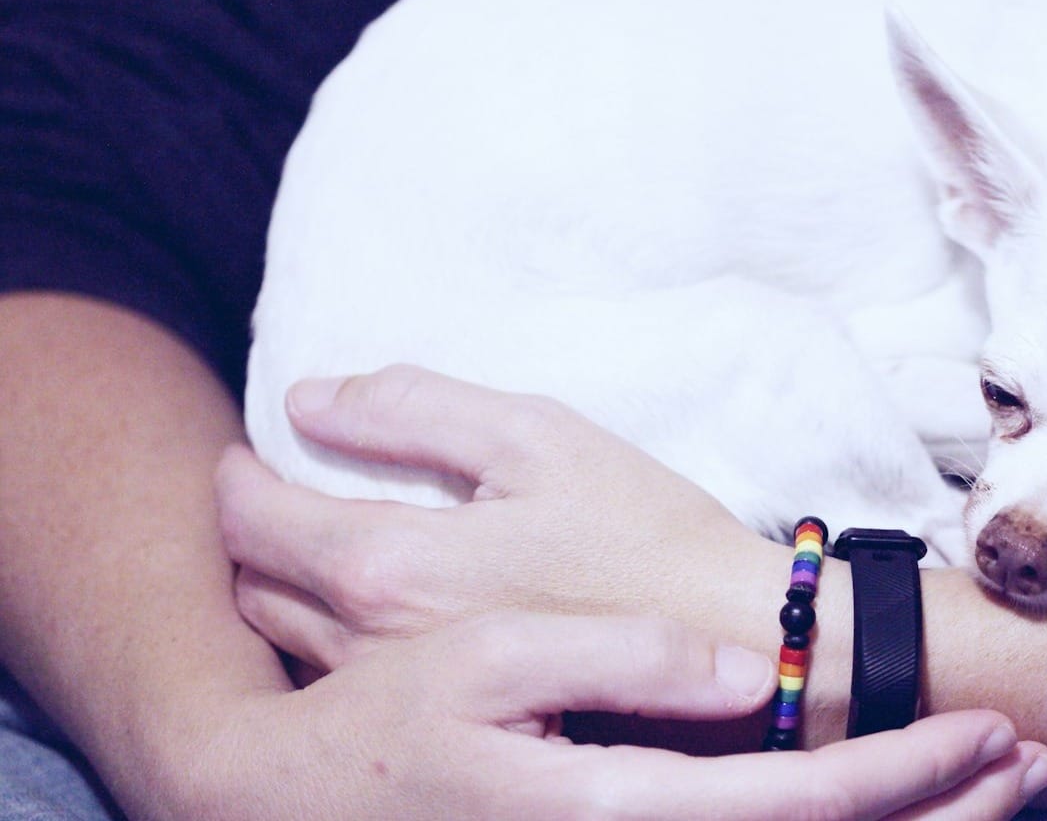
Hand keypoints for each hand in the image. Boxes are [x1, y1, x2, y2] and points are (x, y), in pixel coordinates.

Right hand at [182, 611, 1046, 819]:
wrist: (296, 810)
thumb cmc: (390, 727)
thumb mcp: (486, 662)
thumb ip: (625, 665)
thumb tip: (748, 677)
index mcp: (622, 813)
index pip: (806, 808)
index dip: (912, 773)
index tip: (994, 730)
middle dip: (948, 816)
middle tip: (1038, 761)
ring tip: (1001, 785)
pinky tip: (888, 811)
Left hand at [217, 365, 782, 671]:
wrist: (734, 647)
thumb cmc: (646, 536)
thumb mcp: (541, 437)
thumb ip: (418, 409)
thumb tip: (311, 399)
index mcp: (389, 566)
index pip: (252, 519)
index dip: (236, 476)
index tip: (252, 452)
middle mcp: (373, 644)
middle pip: (252, 585)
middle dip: (251, 532)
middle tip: (283, 491)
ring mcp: (402, 696)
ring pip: (286, 639)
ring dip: (284, 585)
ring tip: (325, 544)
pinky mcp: (439, 722)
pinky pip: (338, 675)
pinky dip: (331, 631)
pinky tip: (382, 604)